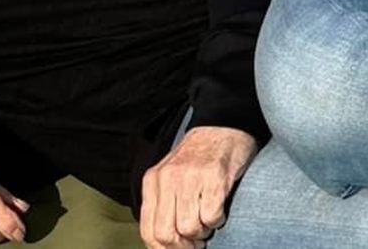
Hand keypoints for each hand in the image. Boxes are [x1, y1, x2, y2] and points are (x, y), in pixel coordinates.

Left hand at [140, 126, 257, 248]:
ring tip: (206, 221)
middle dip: (183, 247)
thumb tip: (161, 242)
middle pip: (165, 234)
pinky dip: (217, 221)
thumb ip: (162, 205)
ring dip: (202, 234)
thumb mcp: (168, 179)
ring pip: (189, 229)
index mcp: (152, 182)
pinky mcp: (213, 179)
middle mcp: (166, 180)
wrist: (219, 130)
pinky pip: (212, 217)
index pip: (148, 231)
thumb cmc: (195, 161)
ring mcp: (189, 179)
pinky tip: (218, 209)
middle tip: (195, 243)